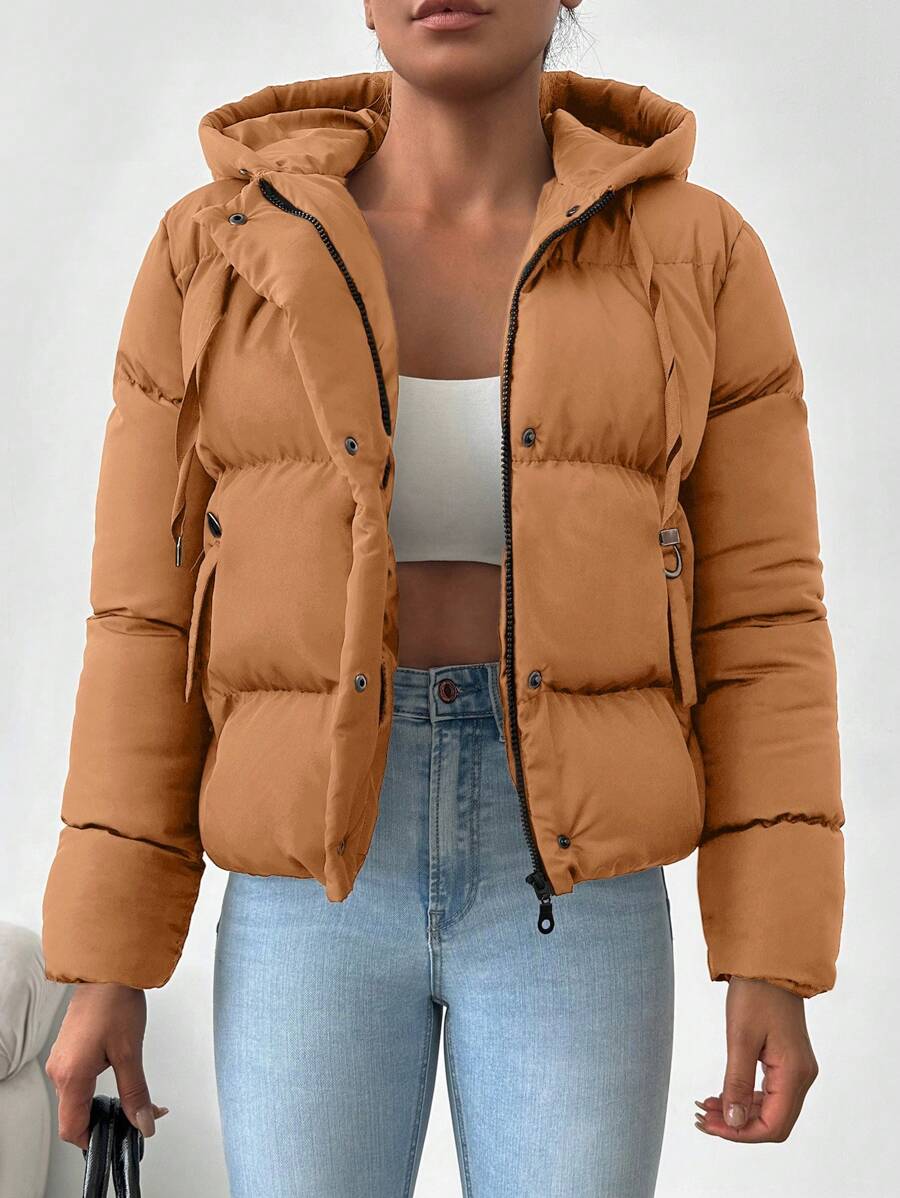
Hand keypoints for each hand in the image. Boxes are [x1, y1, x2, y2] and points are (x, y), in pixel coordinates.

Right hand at [45, 983, 168, 1149]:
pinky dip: (97, 1086)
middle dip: (105, 1120)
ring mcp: (61, 1059)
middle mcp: (59, 1070)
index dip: (95, 1139)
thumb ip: (136, 1092)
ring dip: (103, 1102)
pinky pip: (77, 1080)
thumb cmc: (115, 1002)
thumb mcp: (131, 1052)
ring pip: (77, 1098)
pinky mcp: (68, 1050)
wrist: (108, 969)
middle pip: (75, 1116)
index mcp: (70, 1075)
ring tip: (133, 1094)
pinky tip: (119, 1074)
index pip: (73, 1129)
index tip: (119, 1136)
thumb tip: (143, 1122)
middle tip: (137, 1113)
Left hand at [695, 976, 818, 1142]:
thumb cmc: (755, 994)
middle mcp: (801, 1076)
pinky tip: (722, 1096)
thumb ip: (738, 1084)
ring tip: (707, 1107)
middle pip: (773, 1122)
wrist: (769, 964)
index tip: (711, 1125)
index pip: (773, 1125)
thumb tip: (734, 1122)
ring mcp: (797, 1070)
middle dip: (737, 1125)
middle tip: (703, 1117)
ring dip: (739, 1113)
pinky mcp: (787, 1062)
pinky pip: (770, 1093)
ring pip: (770, 1109)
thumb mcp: (740, 1038)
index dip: (741, 1133)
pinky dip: (746, 1098)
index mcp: (794, 1073)